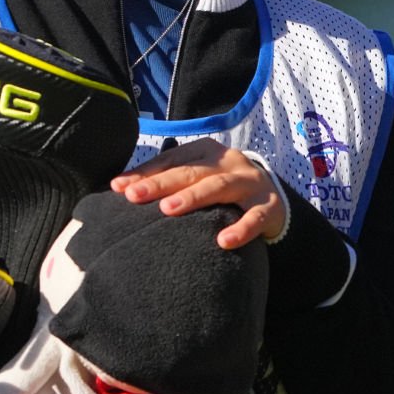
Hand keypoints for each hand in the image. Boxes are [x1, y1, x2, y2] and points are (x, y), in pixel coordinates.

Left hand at [110, 139, 284, 249]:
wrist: (274, 199)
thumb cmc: (224, 188)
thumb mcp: (199, 177)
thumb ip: (167, 179)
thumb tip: (120, 187)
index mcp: (208, 151)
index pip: (172, 160)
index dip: (146, 173)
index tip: (119, 187)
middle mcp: (229, 163)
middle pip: (192, 171)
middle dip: (161, 183)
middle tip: (134, 195)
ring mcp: (250, 183)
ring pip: (220, 186)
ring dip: (193, 197)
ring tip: (167, 210)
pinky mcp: (268, 207)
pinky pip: (254, 218)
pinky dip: (241, 229)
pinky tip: (223, 241)